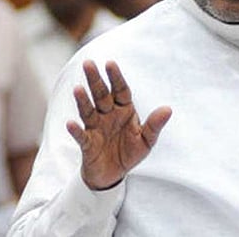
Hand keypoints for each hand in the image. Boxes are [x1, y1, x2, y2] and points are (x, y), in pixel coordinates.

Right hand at [66, 60, 171, 189]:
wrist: (114, 175)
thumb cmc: (130, 152)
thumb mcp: (146, 140)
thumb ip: (154, 125)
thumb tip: (168, 109)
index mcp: (124, 110)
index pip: (120, 90)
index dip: (116, 77)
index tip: (110, 63)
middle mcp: (108, 115)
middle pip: (101, 95)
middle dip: (95, 80)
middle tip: (88, 63)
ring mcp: (96, 128)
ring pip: (88, 111)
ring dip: (83, 100)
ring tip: (78, 88)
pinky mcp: (88, 144)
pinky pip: (81, 136)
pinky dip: (76, 131)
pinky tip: (71, 124)